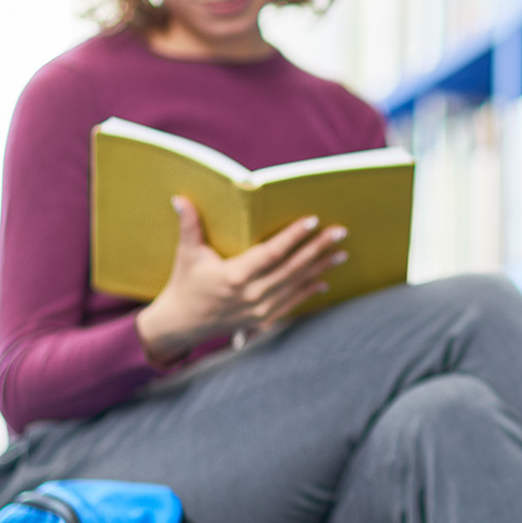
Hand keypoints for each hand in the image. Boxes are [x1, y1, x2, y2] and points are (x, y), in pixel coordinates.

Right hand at [133, 197, 345, 363]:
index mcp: (234, 276)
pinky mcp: (264, 320)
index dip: (293, 236)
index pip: (271, 253)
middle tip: (340, 232)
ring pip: (297, 286)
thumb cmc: (186, 283)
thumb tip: (180, 199)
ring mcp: (260, 310)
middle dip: (318, 249)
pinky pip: (293, 303)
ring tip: (341, 253)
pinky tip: (325, 279)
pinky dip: (309, 291)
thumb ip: (189, 225)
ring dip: (320, 269)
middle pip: (292, 268)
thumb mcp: (187, 253)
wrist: (183, 323)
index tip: (312, 221)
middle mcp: (251, 295)